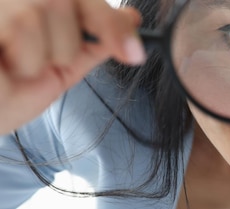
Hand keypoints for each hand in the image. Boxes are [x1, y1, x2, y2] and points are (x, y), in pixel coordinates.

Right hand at [0, 0, 144, 133]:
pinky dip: (22, 56)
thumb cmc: (1, 96)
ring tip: (11, 65)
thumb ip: (92, 44)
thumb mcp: (56, 71)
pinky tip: (1, 61)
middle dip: (66, 43)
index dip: (112, 23)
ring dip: (38, 54)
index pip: (87, 1)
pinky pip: (26, 25)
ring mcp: (4, 4)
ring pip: (50, 8)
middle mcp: (18, 0)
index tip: (134, 52)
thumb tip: (130, 21)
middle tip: (35, 67)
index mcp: (37, 8)